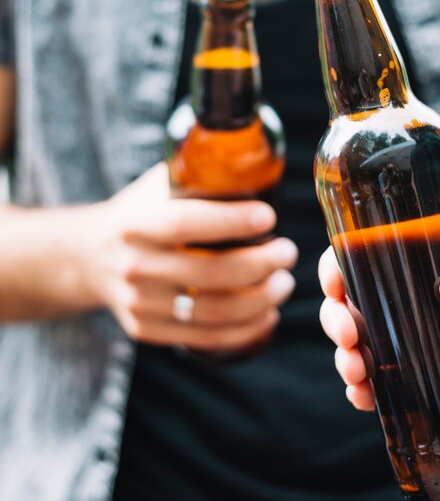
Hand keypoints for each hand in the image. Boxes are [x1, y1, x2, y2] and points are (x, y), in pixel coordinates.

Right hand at [84, 163, 297, 350]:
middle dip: (263, 264)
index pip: (186, 224)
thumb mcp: (158, 186)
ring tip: (284, 283)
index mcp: (134, 224)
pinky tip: (268, 315)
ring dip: (262, 299)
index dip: (232, 221)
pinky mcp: (147, 329)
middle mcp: (134, 266)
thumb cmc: (142, 214)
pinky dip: (245, 330)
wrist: (90, 257)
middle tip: (288, 252)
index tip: (270, 217)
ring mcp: (139, 304)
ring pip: (215, 311)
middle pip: (211, 273)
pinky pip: (205, 337)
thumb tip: (259, 163)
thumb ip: (197, 174)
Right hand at [319, 218, 439, 407]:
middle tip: (347, 335)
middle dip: (337, 319)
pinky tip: (366, 399)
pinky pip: (398, 383)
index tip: (333, 284)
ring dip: (349, 359)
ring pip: (371, 346)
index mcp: (431, 254)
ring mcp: (431, 335)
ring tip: (354, 372)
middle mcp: (422, 294)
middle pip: (358, 303)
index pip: (369, 252)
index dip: (340, 265)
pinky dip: (374, 393)